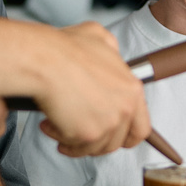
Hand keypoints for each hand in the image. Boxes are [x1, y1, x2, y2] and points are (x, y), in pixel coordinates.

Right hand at [35, 22, 149, 157]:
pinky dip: (59, 137)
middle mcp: (125, 108)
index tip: (113, 138)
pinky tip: (48, 125)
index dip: (126, 137)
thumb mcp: (99, 37)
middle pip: (116, 142)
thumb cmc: (65, 48)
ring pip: (94, 148)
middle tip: (78, 132)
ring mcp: (107, 123)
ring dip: (75, 141)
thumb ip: (112, 50)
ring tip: (57, 125)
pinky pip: (74, 147)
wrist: (44, 60)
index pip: (141, 127)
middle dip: (95, 140)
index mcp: (132, 89)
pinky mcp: (87, 134)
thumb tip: (111, 54)